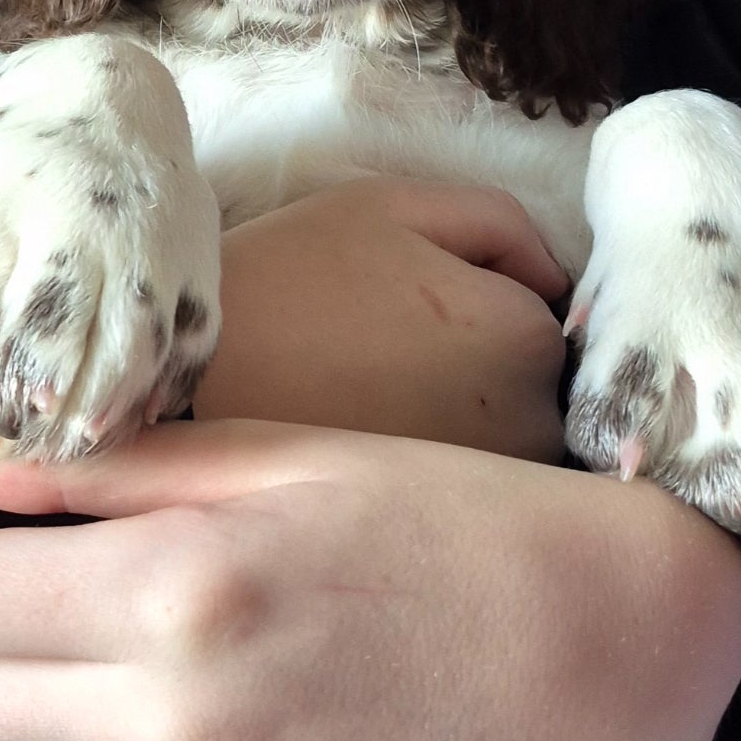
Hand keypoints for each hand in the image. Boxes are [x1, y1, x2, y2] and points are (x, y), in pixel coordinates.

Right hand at [193, 179, 569, 461]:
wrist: (184, 385)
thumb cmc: (287, 278)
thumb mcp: (390, 205)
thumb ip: (499, 221)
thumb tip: (557, 278)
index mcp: (526, 337)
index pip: (545, 313)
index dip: (477, 295)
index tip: (405, 301)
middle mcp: (530, 426)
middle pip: (534, 386)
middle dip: (480, 367)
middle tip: (383, 353)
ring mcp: (486, 495)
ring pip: (504, 444)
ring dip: (462, 423)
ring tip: (369, 399)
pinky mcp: (437, 536)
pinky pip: (464, 497)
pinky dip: (433, 477)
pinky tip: (367, 444)